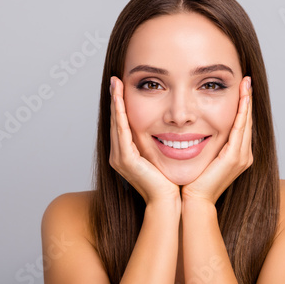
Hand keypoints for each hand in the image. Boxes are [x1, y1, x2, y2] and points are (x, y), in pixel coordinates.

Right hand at [109, 76, 179, 204]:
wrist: (167, 203)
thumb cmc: (168, 184)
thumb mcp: (161, 158)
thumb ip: (157, 145)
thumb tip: (168, 130)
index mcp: (126, 155)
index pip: (122, 125)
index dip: (121, 106)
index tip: (122, 87)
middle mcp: (119, 155)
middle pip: (116, 121)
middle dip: (116, 100)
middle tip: (116, 80)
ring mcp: (120, 157)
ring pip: (117, 123)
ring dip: (116, 102)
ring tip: (116, 83)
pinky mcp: (125, 159)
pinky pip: (122, 130)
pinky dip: (120, 113)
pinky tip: (120, 98)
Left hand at [181, 76, 252, 204]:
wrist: (194, 200)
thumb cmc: (194, 182)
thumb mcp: (203, 158)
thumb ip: (206, 144)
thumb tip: (196, 129)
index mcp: (237, 155)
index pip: (241, 125)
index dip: (243, 107)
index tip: (241, 89)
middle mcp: (244, 155)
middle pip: (247, 121)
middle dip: (247, 100)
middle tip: (247, 80)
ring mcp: (242, 157)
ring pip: (245, 122)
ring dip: (246, 102)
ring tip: (246, 84)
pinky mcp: (234, 157)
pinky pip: (239, 129)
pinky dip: (242, 112)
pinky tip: (242, 99)